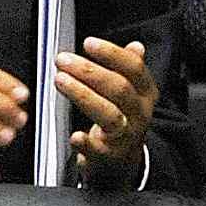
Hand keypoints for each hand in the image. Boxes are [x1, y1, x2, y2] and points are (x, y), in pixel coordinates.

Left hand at [57, 36, 156, 176]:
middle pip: (119, 89)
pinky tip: (75, 134)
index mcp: (145, 94)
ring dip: (83, 95)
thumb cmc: (122, 121)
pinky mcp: (108, 155)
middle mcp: (139, 113)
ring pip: (109, 114)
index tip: (88, 43)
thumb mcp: (133, 94)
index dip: (112, 54)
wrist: (121, 162)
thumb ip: (131, 70)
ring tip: (60, 80)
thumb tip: (136, 46)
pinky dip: (86, 142)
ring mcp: (125, 135)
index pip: (134, 69)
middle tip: (63, 60)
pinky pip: (98, 149)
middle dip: (89, 71)